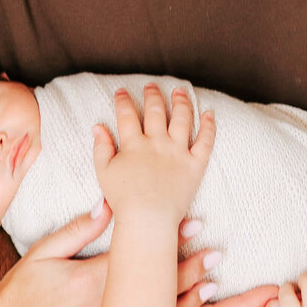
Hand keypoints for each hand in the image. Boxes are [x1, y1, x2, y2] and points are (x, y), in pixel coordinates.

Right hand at [0, 208, 218, 306]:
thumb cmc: (20, 290)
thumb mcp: (44, 252)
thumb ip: (80, 230)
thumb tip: (110, 203)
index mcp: (87, 281)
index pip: (138, 258)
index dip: (169, 241)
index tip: (193, 225)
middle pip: (153, 290)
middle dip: (188, 271)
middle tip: (215, 255)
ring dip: (187, 304)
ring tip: (211, 287)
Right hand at [92, 85, 214, 225]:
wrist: (148, 221)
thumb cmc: (123, 200)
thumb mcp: (104, 172)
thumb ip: (101, 147)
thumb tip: (97, 126)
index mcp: (134, 144)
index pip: (127, 115)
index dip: (123, 100)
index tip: (122, 91)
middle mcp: (157, 143)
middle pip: (155, 111)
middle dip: (152, 95)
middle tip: (150, 86)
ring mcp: (178, 152)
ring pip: (182, 118)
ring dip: (181, 101)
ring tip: (179, 92)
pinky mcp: (195, 165)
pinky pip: (205, 141)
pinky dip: (209, 125)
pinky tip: (209, 113)